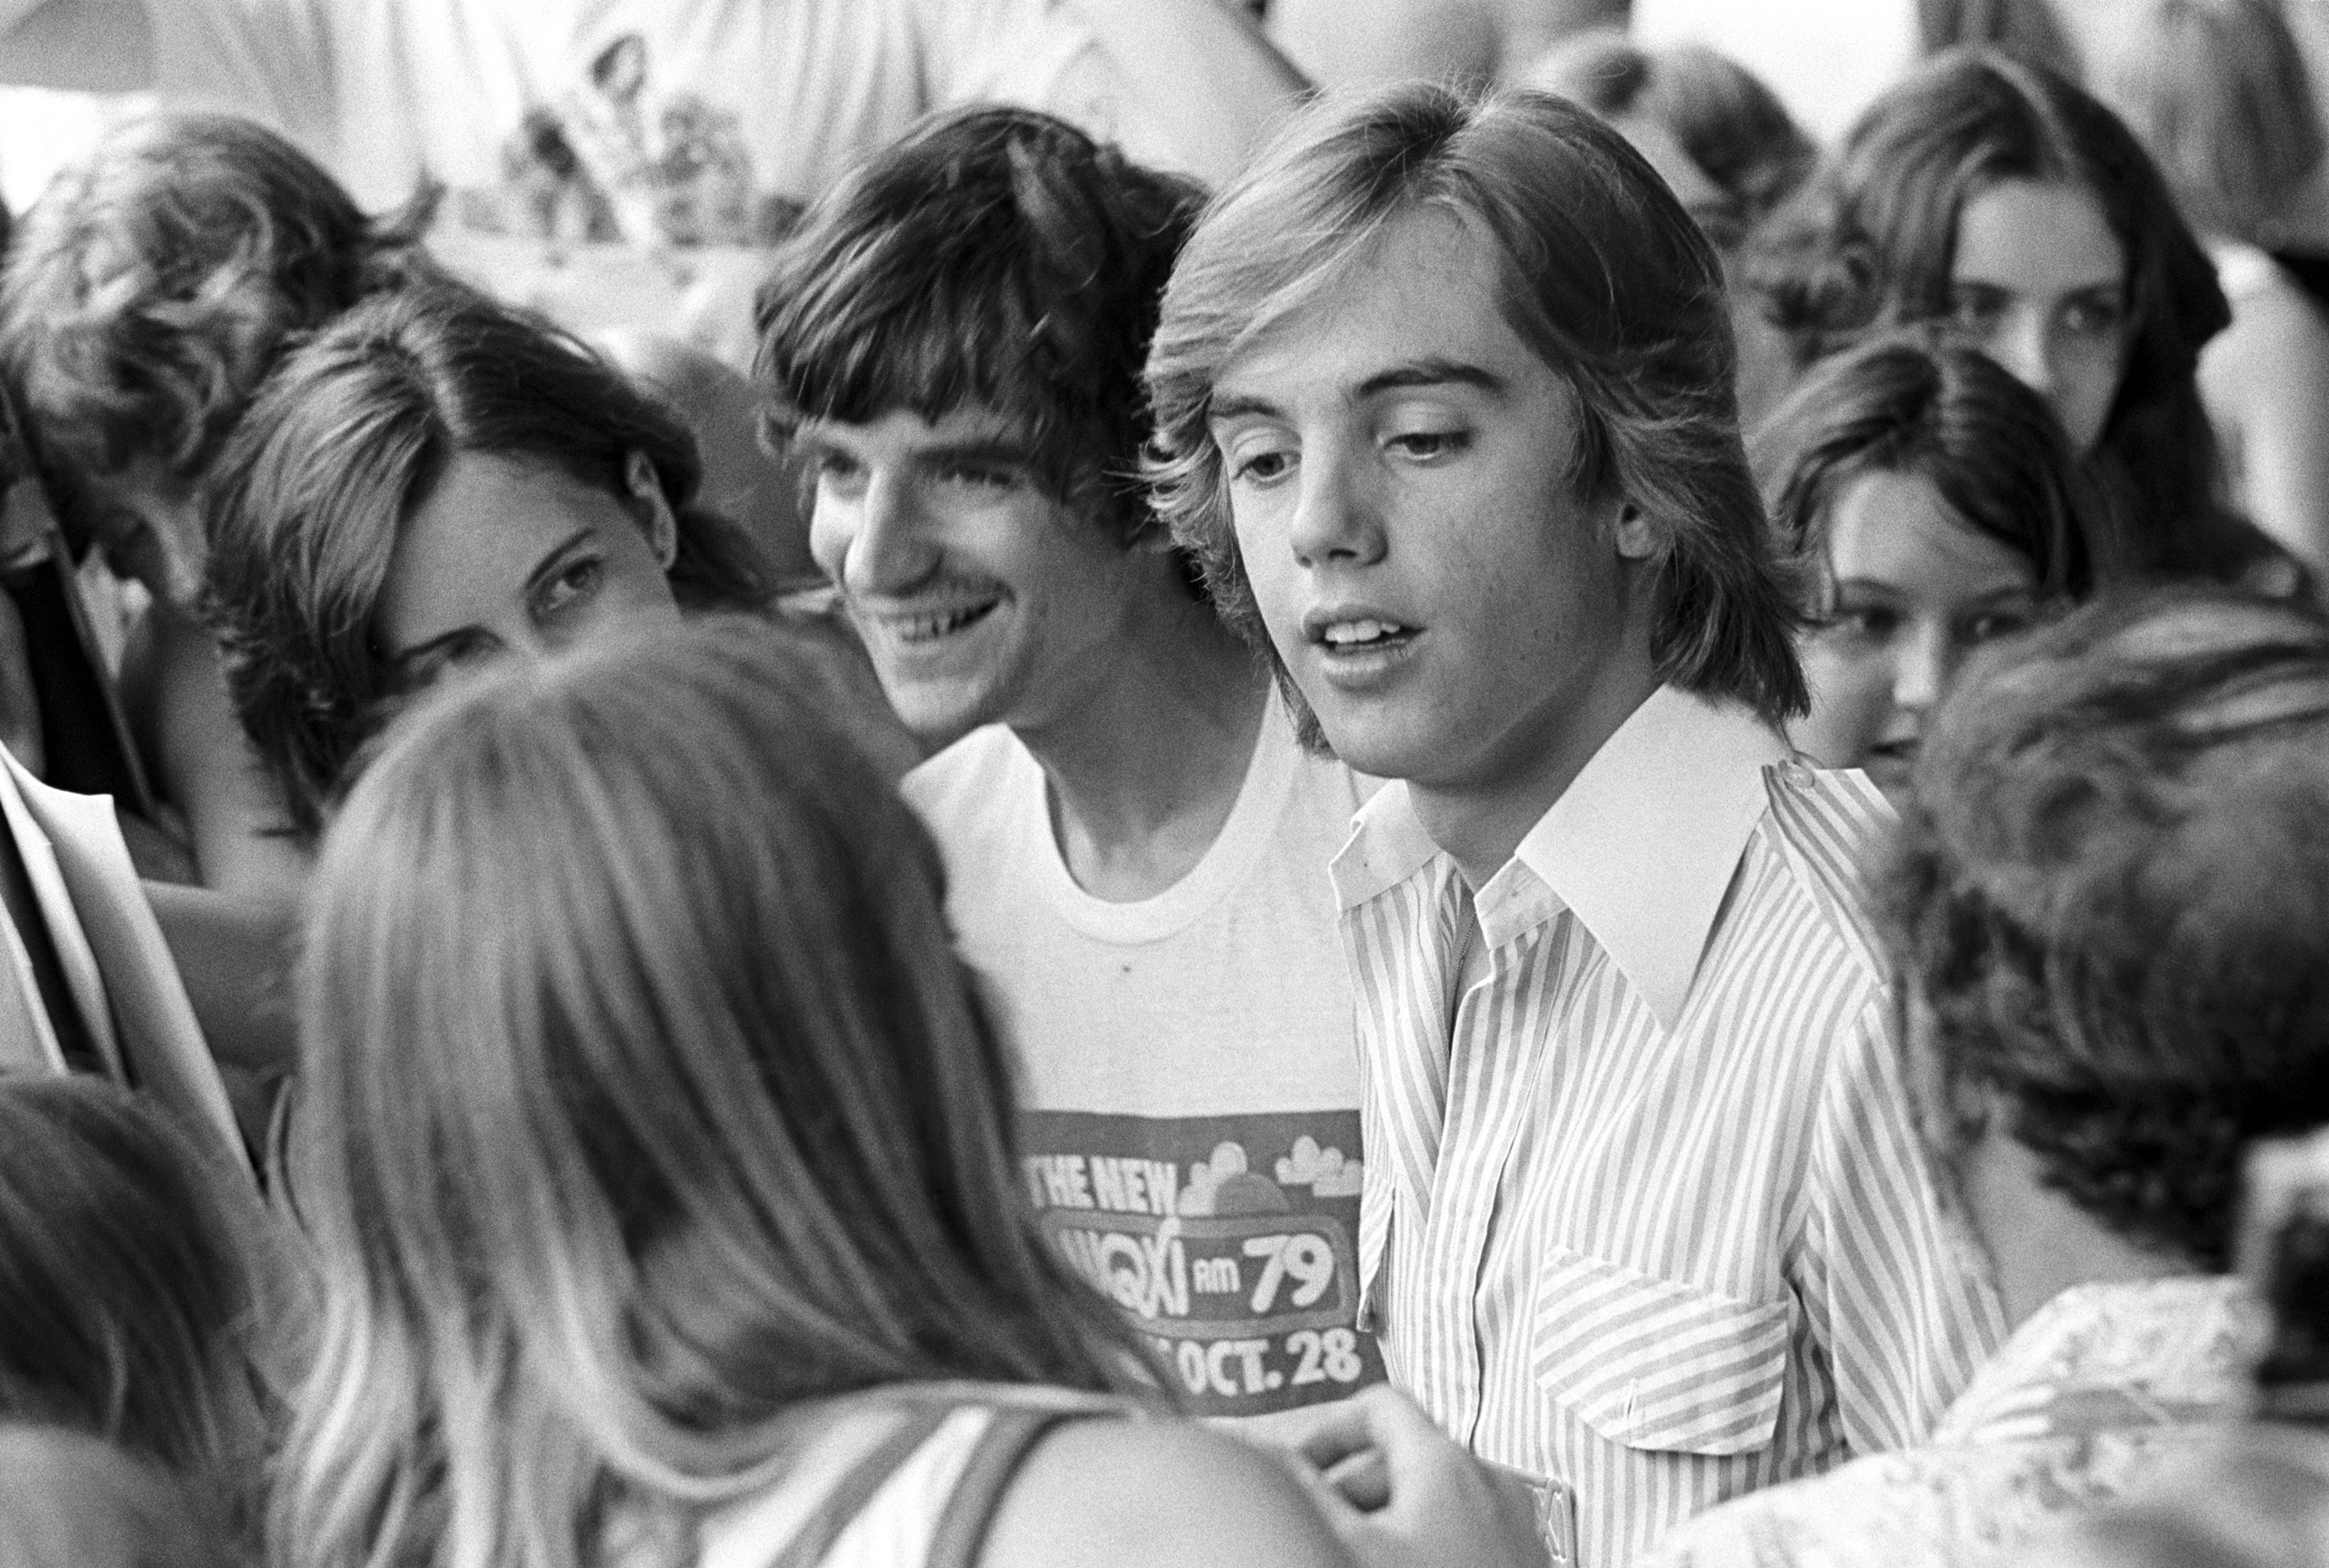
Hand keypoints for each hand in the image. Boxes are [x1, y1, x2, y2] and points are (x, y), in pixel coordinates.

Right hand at [1282, 1385, 1547, 1567]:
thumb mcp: (1357, 1550)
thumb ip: (1307, 1494)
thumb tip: (1270, 1458)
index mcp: (1447, 1462)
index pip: (1379, 1407)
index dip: (1328, 1431)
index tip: (1300, 1467)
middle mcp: (1488, 1481)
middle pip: (1402, 1456)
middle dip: (1349, 1489)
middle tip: (1317, 1526)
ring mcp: (1511, 1521)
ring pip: (1431, 1499)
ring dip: (1385, 1521)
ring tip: (1355, 1559)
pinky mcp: (1520, 1558)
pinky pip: (1462, 1530)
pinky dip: (1423, 1543)